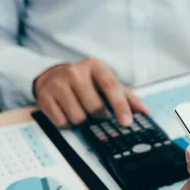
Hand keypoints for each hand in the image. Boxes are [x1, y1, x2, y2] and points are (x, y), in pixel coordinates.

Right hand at [33, 58, 148, 127]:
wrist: (54, 76)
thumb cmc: (87, 82)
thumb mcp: (107, 83)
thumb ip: (127, 97)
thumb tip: (145, 111)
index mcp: (95, 66)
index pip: (111, 87)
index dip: (120, 106)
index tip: (127, 122)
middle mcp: (75, 72)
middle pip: (95, 107)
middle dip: (100, 116)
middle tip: (99, 114)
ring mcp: (58, 83)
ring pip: (78, 117)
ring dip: (83, 121)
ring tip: (82, 111)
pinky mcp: (44, 97)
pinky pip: (61, 122)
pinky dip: (68, 123)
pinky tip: (68, 113)